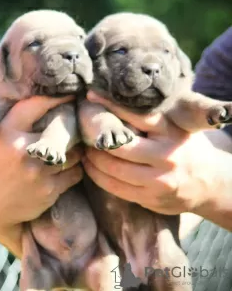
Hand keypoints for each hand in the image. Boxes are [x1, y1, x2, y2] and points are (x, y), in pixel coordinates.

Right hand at [0, 95, 82, 257]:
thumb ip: (9, 117)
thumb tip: (34, 94)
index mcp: (5, 131)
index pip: (37, 104)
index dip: (57, 97)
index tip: (71, 92)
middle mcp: (21, 149)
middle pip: (63, 128)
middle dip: (71, 126)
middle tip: (77, 122)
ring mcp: (36, 171)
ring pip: (74, 152)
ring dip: (74, 150)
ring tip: (66, 150)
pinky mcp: (49, 190)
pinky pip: (76, 172)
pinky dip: (74, 169)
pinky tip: (63, 168)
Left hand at [83, 91, 231, 221]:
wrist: (210, 184)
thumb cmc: (187, 150)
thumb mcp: (177, 129)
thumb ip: (152, 120)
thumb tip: (114, 107)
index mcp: (171, 132)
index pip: (136, 114)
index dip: (110, 104)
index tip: (91, 97)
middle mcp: (166, 155)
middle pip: (119, 146)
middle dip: (97, 140)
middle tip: (84, 134)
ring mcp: (159, 180)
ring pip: (114, 170)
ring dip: (93, 161)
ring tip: (84, 152)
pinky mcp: (150, 198)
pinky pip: (116, 188)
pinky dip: (98, 177)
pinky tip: (91, 169)